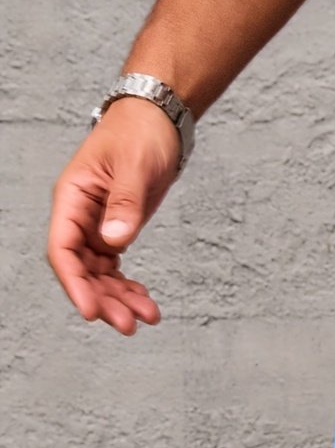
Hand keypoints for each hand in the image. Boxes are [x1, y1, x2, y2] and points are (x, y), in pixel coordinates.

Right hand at [47, 97, 179, 332]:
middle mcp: (79, 217)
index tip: (92, 312)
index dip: (74, 284)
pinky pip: (114, 269)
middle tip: (130, 325)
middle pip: (82, 270)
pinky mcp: (115, 231)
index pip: (63, 249)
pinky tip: (146, 302)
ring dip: (119, 299)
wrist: (157, 122)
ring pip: (99, 275)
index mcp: (72, 198)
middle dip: (103, 300)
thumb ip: (125, 204)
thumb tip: (115, 240)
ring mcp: (96, 227)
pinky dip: (128, 288)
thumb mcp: (135, 167)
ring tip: (148, 318)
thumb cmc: (140, 134)